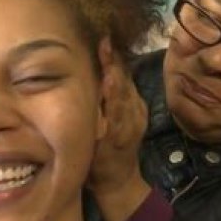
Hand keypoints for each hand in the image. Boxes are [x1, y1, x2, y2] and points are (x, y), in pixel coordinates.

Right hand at [87, 41, 150, 220]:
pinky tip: (112, 60)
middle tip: (103, 40)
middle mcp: (133, 119)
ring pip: (129, 84)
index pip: (116, 97)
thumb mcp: (88, 150)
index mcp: (118, 129)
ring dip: (118, 64)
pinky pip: (131, 88)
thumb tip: (78, 98)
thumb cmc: (96, 167)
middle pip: (124, 84)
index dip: (111, 76)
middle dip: (114, 62)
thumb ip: (88, 124)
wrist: (119, 180)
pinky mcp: (142, 111)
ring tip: (106, 43)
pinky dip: (121, 74)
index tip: (104, 55)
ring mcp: (140, 115)